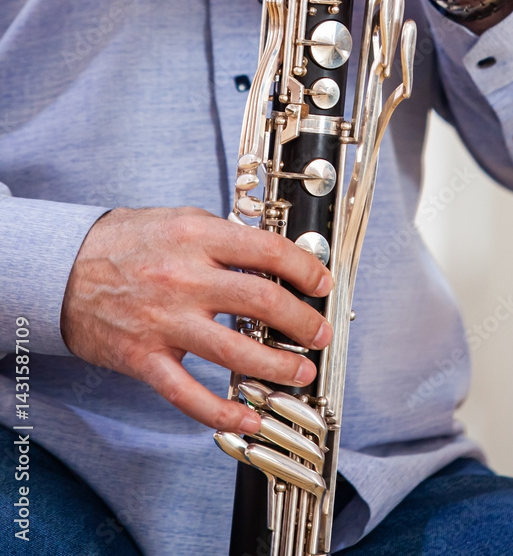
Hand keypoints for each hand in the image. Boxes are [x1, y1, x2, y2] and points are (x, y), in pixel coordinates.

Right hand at [60, 207, 332, 430]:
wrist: (63, 268)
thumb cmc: (127, 241)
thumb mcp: (181, 220)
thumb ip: (225, 237)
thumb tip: (273, 257)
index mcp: (197, 238)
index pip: (267, 252)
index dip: (304, 269)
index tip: (321, 283)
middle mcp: (184, 278)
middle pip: (261, 302)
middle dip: (301, 322)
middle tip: (320, 333)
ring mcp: (164, 322)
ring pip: (235, 353)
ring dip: (277, 367)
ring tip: (300, 373)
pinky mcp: (145, 358)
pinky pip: (189, 395)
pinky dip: (222, 413)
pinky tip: (249, 420)